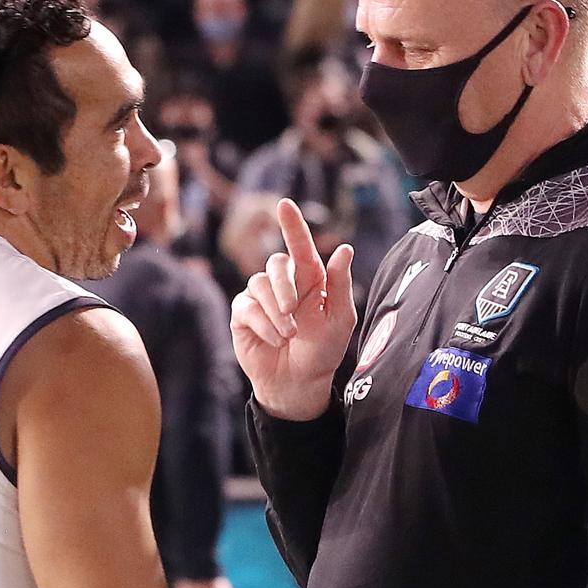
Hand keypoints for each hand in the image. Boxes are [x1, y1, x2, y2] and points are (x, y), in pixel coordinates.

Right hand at [230, 198, 355, 420]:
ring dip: (276, 312)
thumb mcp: (340, 319)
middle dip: (283, 286)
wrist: (298, 382)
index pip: (300, 246)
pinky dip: (264, 325)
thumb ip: (339, 284)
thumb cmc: (323, 350)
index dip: (292, 224)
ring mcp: (260, 298)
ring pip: (259, 284)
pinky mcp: (243, 314)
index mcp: (310, 279)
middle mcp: (283, 283)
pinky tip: (275, 340)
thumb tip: (344, 248)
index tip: (284, 204)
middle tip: (292, 312)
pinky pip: (248, 308)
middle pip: (275, 263)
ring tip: (289, 334)